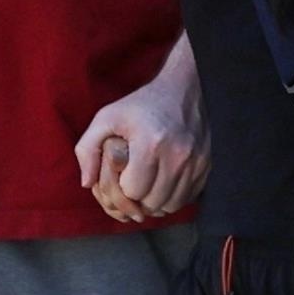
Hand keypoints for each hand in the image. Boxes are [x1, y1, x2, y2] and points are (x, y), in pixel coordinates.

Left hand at [74, 81, 209, 222]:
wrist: (183, 89)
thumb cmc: (140, 106)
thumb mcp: (106, 118)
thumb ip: (87, 149)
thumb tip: (87, 183)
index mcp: (150, 144)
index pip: (133, 192)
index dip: (124, 186)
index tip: (125, 171)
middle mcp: (177, 155)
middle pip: (152, 202)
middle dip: (139, 197)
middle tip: (135, 180)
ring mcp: (196, 161)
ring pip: (171, 205)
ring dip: (156, 200)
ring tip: (149, 183)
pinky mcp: (207, 165)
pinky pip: (187, 198)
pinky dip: (174, 196)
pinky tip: (165, 181)